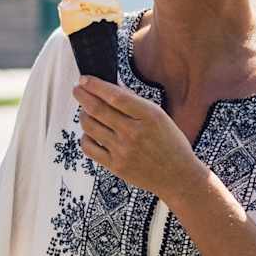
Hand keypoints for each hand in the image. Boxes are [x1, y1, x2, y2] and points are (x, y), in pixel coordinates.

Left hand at [73, 78, 205, 198]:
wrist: (178, 176)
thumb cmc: (170, 144)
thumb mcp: (159, 116)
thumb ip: (135, 102)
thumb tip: (110, 87)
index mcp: (149, 116)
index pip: (115, 96)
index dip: (95, 86)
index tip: (84, 79)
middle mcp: (134, 133)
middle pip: (97, 109)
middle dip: (82, 96)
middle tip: (77, 90)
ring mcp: (123, 150)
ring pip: (90, 126)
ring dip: (83, 114)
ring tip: (85, 111)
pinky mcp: (115, 166)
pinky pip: (89, 147)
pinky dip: (85, 136)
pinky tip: (90, 133)